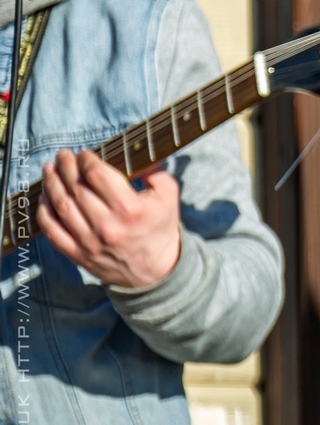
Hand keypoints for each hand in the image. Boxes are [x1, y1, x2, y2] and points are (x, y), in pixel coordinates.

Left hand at [37, 149, 181, 289]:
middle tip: (62, 156)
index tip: (82, 153)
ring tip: (50, 170)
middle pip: (76, 188)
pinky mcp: (79, 254)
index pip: (97, 176)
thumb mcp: (169, 197)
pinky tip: (44, 198)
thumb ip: (155, 172)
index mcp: (131, 209)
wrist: (157, 271)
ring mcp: (90, 242)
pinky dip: (44, 212)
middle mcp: (108, 225)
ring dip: (51, 184)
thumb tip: (134, 153)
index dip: (86, 160)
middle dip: (66, 167)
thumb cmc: (161, 229)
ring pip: (61, 206)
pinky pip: (53, 231)